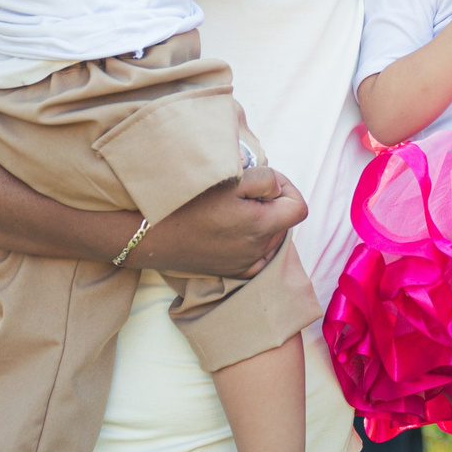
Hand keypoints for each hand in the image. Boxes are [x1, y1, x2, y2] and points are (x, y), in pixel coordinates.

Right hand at [137, 167, 303, 277]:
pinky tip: (233, 231)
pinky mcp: (232, 272)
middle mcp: (259, 249)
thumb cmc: (189, 202)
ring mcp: (246, 264)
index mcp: (262, 225)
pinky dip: (252, 242)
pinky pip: (257, 257)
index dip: (288, 188)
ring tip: (234, 209)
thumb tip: (277, 189)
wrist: (152, 234)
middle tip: (244, 191)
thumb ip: (266, 180)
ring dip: (262, 222)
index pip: (299, 208)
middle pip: (283, 221)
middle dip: (272, 203)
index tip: (267, 182)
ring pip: (270, 238)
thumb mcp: (231, 179)